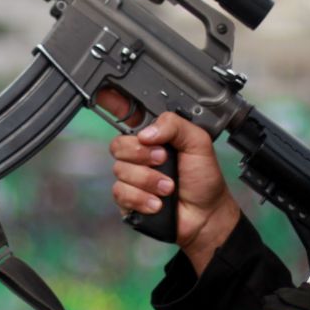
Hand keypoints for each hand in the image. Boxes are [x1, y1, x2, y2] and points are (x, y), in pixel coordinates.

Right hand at [95, 90, 240, 273]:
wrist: (206, 215)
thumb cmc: (203, 178)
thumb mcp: (198, 143)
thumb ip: (175, 126)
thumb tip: (146, 133)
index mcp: (155, 136)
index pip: (127, 115)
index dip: (112, 103)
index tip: (103, 94)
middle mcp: (140, 154)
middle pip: (118, 145)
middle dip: (141, 155)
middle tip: (163, 160)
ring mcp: (132, 177)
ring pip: (120, 171)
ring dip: (148, 181)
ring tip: (169, 188)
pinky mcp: (127, 199)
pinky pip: (121, 193)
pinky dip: (141, 198)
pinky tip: (157, 203)